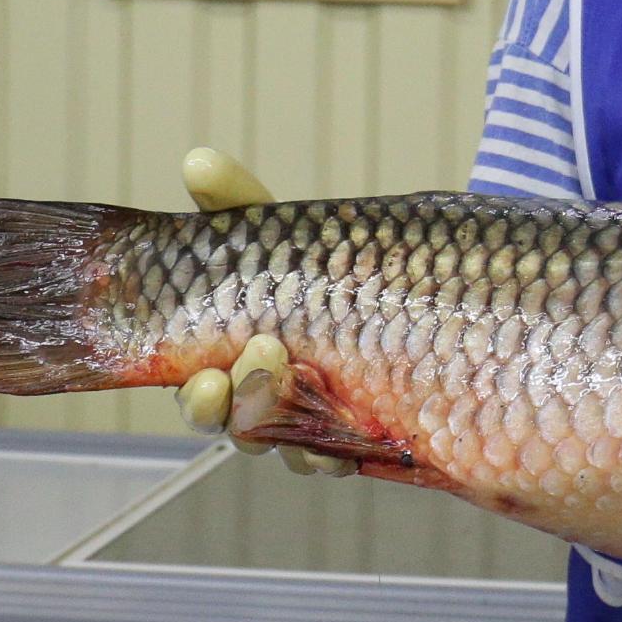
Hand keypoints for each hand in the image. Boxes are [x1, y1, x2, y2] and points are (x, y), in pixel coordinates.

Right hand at [172, 147, 353, 476]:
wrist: (423, 292)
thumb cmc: (332, 262)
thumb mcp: (286, 230)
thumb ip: (238, 201)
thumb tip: (198, 162)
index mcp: (230, 357)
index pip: (200, 390)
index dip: (199, 397)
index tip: (206, 378)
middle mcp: (266, 399)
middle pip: (237, 428)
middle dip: (241, 408)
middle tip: (264, 365)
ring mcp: (314, 423)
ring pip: (289, 449)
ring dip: (291, 432)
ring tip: (307, 388)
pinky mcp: (360, 439)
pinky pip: (343, 460)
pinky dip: (342, 453)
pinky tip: (354, 440)